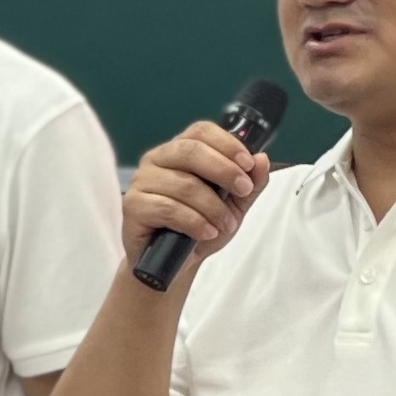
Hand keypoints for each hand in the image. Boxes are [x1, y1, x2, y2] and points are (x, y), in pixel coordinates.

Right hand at [123, 122, 271, 271]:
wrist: (174, 265)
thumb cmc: (200, 228)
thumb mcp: (234, 206)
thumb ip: (251, 183)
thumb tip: (262, 160)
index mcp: (180, 150)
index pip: (201, 131)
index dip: (227, 144)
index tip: (248, 164)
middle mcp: (157, 159)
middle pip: (191, 151)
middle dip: (224, 171)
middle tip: (243, 190)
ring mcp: (141, 181)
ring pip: (184, 184)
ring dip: (213, 207)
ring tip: (225, 225)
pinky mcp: (132, 206)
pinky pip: (168, 208)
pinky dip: (194, 222)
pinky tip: (206, 233)